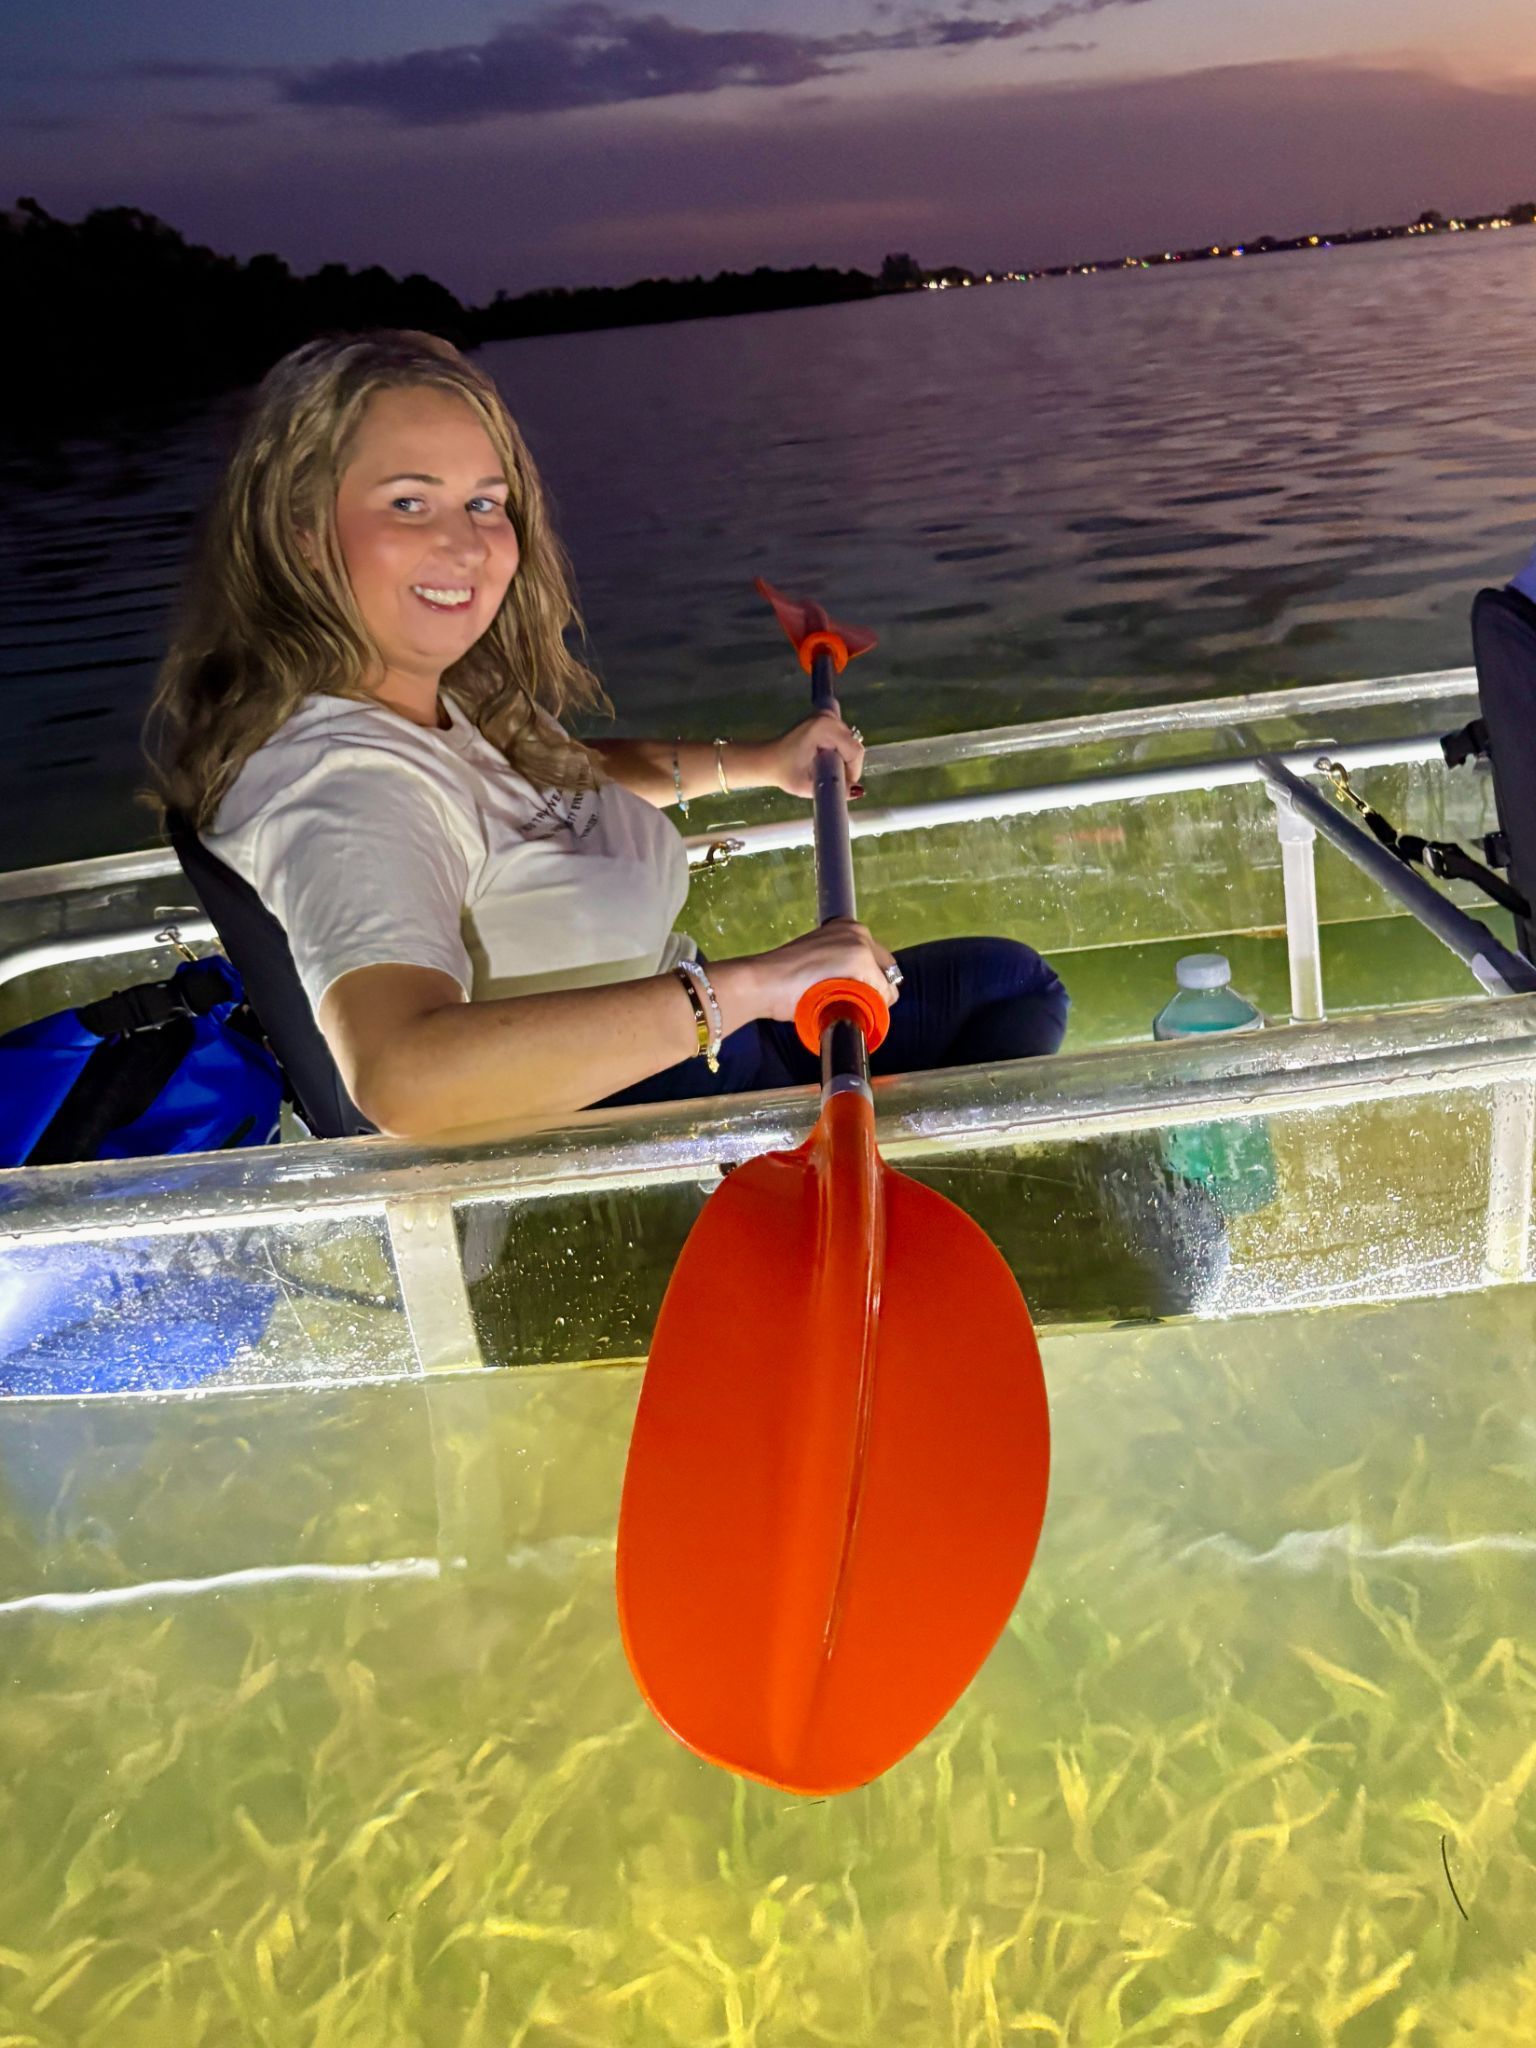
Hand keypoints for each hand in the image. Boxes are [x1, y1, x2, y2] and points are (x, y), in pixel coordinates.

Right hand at [728, 918, 898, 1026]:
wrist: (763, 981)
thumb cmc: (782, 980)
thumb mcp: (816, 963)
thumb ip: (835, 968)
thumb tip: (847, 988)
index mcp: (847, 929)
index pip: (878, 961)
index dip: (871, 983)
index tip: (853, 996)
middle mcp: (858, 931)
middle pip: (887, 971)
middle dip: (875, 992)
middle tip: (849, 1006)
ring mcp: (861, 945)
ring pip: (885, 984)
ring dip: (871, 1001)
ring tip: (843, 1008)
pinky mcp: (861, 962)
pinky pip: (882, 994)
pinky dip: (870, 1008)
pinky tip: (847, 1010)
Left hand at [758, 709, 864, 799]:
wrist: (769, 759)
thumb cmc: (784, 773)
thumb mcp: (807, 786)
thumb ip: (835, 789)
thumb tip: (859, 791)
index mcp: (824, 728)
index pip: (854, 751)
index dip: (853, 771)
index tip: (842, 785)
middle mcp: (828, 717)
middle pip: (853, 745)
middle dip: (848, 765)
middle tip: (832, 779)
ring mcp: (827, 715)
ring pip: (850, 742)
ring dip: (843, 759)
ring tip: (826, 770)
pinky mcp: (825, 718)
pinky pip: (843, 738)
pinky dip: (839, 751)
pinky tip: (825, 759)